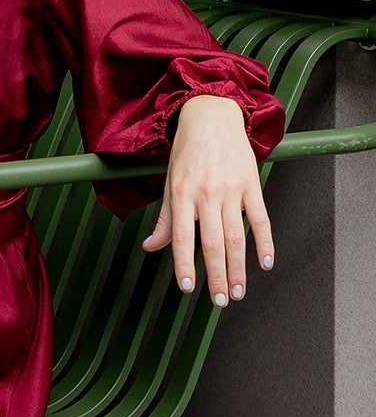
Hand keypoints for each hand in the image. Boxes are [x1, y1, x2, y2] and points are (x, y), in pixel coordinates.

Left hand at [141, 95, 274, 305]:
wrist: (212, 115)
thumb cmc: (187, 150)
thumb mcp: (169, 182)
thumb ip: (165, 219)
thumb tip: (151, 247)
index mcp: (182, 194)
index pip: (182, 238)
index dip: (184, 265)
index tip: (189, 289)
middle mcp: (206, 193)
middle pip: (213, 243)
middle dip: (217, 276)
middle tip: (220, 301)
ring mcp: (231, 189)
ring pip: (237, 237)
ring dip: (238, 268)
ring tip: (238, 291)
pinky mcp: (252, 184)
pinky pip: (261, 218)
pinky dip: (264, 242)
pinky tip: (264, 263)